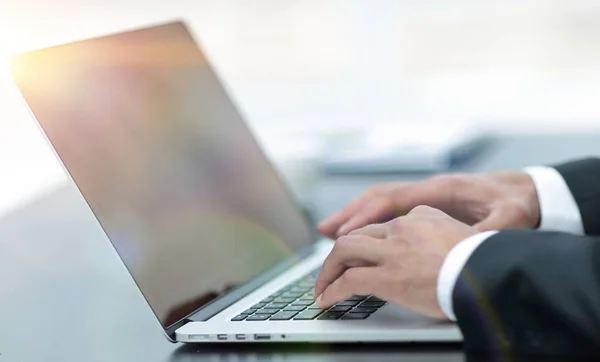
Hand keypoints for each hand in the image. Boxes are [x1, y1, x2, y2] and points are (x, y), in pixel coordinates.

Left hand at [314, 206, 477, 318]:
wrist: (491, 273)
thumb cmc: (483, 261)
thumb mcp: (461, 235)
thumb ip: (442, 232)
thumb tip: (436, 246)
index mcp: (420, 216)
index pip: (383, 226)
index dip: (367, 242)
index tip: (360, 254)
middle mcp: (401, 228)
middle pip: (357, 235)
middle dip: (339, 253)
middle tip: (331, 270)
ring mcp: (392, 251)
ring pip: (345, 251)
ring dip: (329, 270)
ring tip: (323, 287)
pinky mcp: (387, 276)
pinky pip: (348, 281)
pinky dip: (332, 290)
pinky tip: (327, 300)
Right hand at [318, 171, 539, 237]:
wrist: (530, 190)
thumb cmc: (518, 202)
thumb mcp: (510, 219)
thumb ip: (487, 231)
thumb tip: (466, 243)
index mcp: (441, 190)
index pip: (394, 200)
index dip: (367, 215)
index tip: (346, 233)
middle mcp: (428, 188)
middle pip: (378, 197)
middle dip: (349, 213)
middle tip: (324, 231)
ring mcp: (426, 194)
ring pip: (380, 200)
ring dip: (353, 214)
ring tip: (328, 230)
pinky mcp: (428, 203)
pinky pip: (390, 207)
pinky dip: (369, 216)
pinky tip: (360, 229)